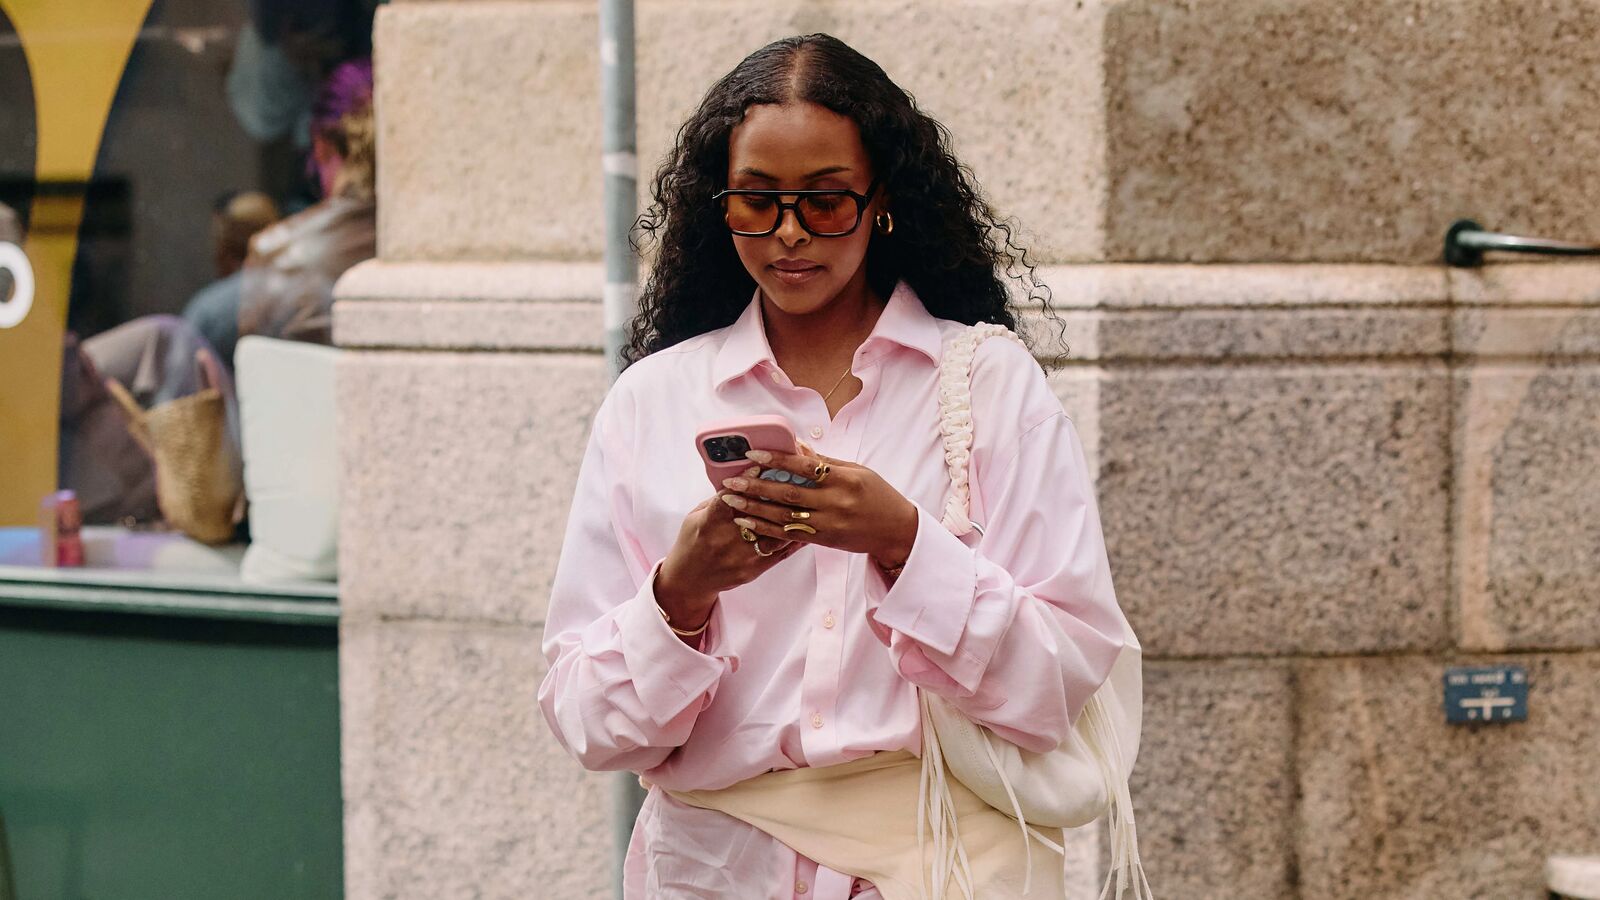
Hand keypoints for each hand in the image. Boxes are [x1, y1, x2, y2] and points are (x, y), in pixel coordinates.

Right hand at [655, 467, 804, 633]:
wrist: (691, 579)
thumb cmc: (693, 541)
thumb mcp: (696, 516)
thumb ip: (718, 499)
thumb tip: (741, 478)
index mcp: (708, 524)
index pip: (728, 499)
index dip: (744, 482)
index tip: (759, 467)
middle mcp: (726, 541)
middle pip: (757, 515)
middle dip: (775, 495)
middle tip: (793, 478)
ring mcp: (742, 557)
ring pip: (774, 534)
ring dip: (791, 516)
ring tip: (807, 499)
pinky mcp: (754, 569)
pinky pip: (780, 552)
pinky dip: (795, 537)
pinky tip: (807, 525)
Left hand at [717, 443, 917, 569]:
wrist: (896, 531)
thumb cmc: (878, 495)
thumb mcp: (857, 471)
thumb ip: (825, 461)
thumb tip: (796, 444)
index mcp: (845, 479)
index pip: (805, 466)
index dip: (776, 459)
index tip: (753, 454)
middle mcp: (836, 502)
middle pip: (789, 493)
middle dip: (756, 486)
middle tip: (730, 479)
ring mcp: (829, 524)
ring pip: (784, 516)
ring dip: (754, 508)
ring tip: (730, 499)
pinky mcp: (823, 540)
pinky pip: (789, 534)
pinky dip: (765, 527)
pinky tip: (746, 520)